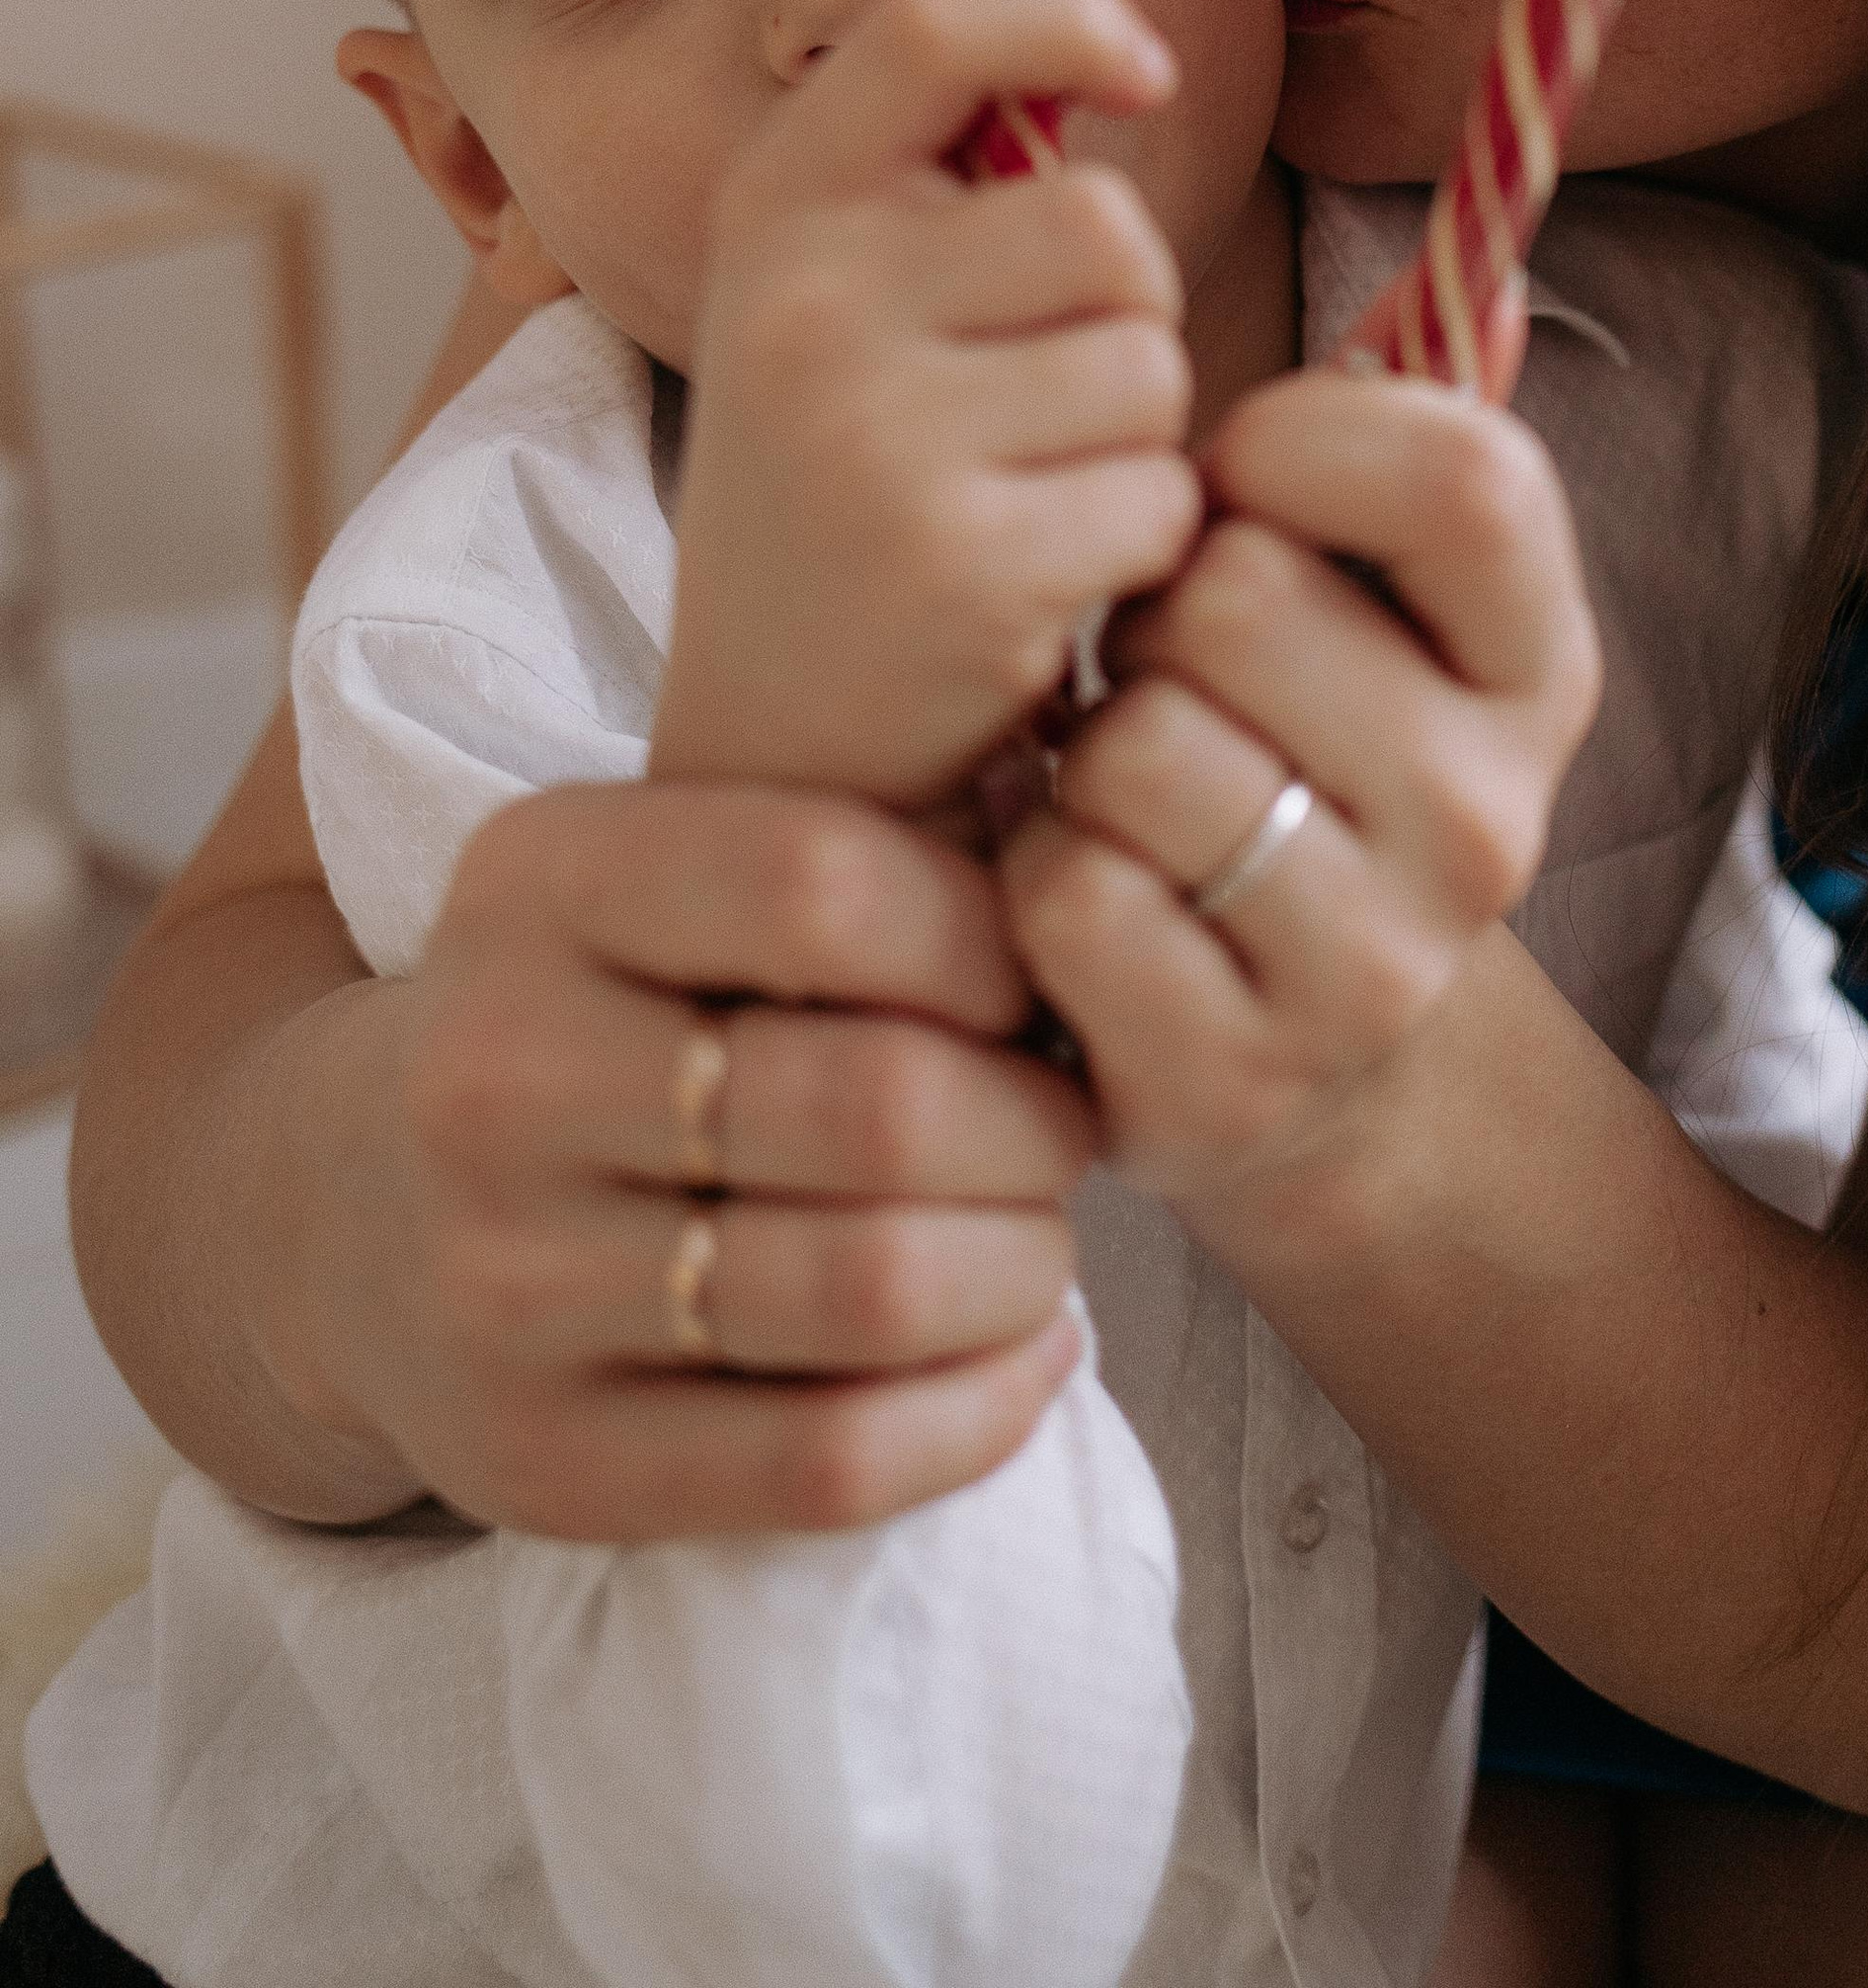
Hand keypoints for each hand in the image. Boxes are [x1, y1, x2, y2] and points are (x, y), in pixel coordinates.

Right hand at [288, 776, 1099, 1540]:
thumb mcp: (655, 870)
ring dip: (1026, 1269)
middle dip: (1039, 1124)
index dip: (989, 938)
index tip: (1038, 980)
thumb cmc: (593, 1012)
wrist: (337, 1207)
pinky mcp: (543, 1462)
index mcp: (539, 881)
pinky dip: (979, 1414)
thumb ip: (841, 850)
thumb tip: (1086, 899)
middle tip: (1072, 1127)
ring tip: (1041, 1240)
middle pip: (880, 1103)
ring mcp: (504, 1282)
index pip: (826, 882)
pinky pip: (828, 1461)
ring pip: (873, 1288)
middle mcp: (494, 1073)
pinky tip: (1022, 1360)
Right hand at [651, 0, 1204, 808]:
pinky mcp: (958, 560)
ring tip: (1026, 497)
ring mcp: (872, 432)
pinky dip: (1136, 545)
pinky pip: (1156, 493)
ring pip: (1145, 359)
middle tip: (1034, 400)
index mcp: (775, 206)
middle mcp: (802, 301)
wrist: (769, 749)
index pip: (935, 20)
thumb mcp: (829, 285)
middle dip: (1118, 311)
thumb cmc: (840, 484)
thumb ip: (907, 121)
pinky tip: (1041, 586)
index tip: (1139, 66)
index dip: (1065, 10)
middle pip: (1102, 224)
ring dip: (1132, 437)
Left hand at [1002, 362, 1600, 1203]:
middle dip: (1158, 613)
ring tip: (1126, 786)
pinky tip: (1090, 894)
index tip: (1244, 488)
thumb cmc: (1304, 745)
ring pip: (1141, 751)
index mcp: (1539, 666)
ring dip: (1087, 752)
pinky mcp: (1238, 1081)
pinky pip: (1071, 897)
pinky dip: (1037, 880)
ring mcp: (1374, 966)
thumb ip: (1402, 442)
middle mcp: (1488, 819)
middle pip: (1241, 597)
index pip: (1461, 474)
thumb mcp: (1388, 598)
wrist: (1314, 1055)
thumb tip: (1503, 278)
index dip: (1302, 442)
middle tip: (1168, 673)